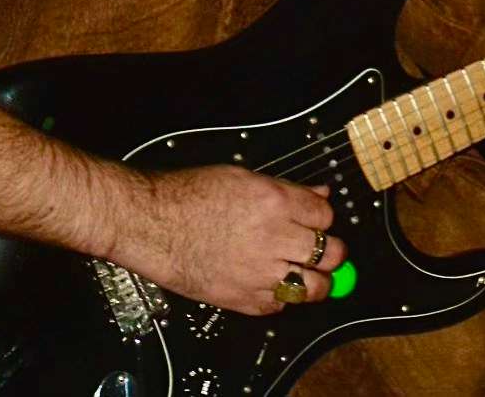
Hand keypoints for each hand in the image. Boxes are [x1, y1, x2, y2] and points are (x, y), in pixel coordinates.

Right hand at [119, 164, 348, 314]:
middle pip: (329, 253)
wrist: (152, 222)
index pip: (326, 216)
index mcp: (275, 202)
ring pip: (312, 287)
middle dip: (333, 253)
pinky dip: (281, 299)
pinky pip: (278, 306)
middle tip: (328, 253)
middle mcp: (273, 237)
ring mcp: (258, 272)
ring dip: (316, 281)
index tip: (319, 222)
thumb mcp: (243, 177)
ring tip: (310, 275)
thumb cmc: (189, 196)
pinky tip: (273, 285)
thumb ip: (287, 189)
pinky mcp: (242, 298)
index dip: (324, 219)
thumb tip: (317, 194)